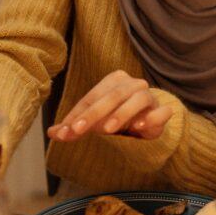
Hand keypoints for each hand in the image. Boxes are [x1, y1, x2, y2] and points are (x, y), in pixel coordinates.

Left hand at [46, 70, 171, 141]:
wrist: (148, 121)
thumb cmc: (117, 117)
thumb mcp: (94, 120)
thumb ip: (75, 126)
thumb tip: (52, 133)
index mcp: (113, 81)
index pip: (92, 98)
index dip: (77, 115)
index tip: (66, 132)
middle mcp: (132, 84)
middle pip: (112, 96)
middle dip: (94, 114)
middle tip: (79, 130)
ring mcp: (149, 96)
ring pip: (137, 100)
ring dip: (122, 114)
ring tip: (109, 129)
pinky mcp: (163, 111)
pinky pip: (161, 112)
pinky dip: (152, 118)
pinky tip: (140, 127)